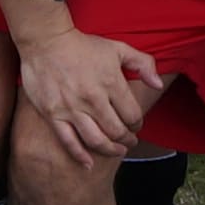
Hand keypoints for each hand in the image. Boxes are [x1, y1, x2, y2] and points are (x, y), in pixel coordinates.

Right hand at [11, 22, 164, 160]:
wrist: (46, 41)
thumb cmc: (83, 45)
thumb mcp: (118, 47)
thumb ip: (143, 64)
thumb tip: (158, 84)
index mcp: (111, 83)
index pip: (133, 116)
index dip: (138, 124)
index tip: (136, 125)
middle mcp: (94, 99)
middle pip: (117, 131)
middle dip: (127, 140)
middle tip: (129, 141)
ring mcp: (72, 109)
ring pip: (96, 141)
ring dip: (110, 150)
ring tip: (116, 151)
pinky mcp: (54, 114)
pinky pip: (69, 141)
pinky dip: (80, 156)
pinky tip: (89, 164)